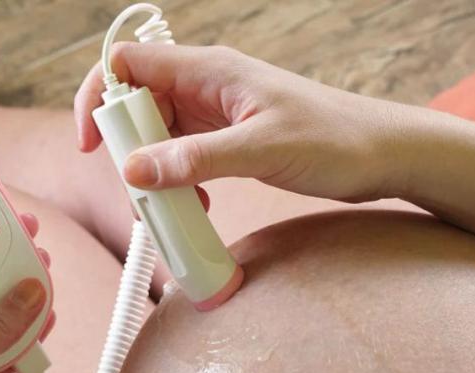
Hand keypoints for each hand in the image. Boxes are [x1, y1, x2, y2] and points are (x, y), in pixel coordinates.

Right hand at [75, 43, 406, 202]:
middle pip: (135, 106)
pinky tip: (196, 202)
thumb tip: (133, 170)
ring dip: (152, 172)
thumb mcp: (261, 149)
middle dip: (127, 148)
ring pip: (156, 136)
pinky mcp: (224, 138)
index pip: (128, 64)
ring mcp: (213, 113)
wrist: (382, 154)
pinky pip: (180, 155)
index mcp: (208, 71)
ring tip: (170, 205)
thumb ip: (195, 159)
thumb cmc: (334, 138)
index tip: (92, 144)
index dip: (99, 97)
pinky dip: (177, 180)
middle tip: (140, 190)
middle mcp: (204, 87)